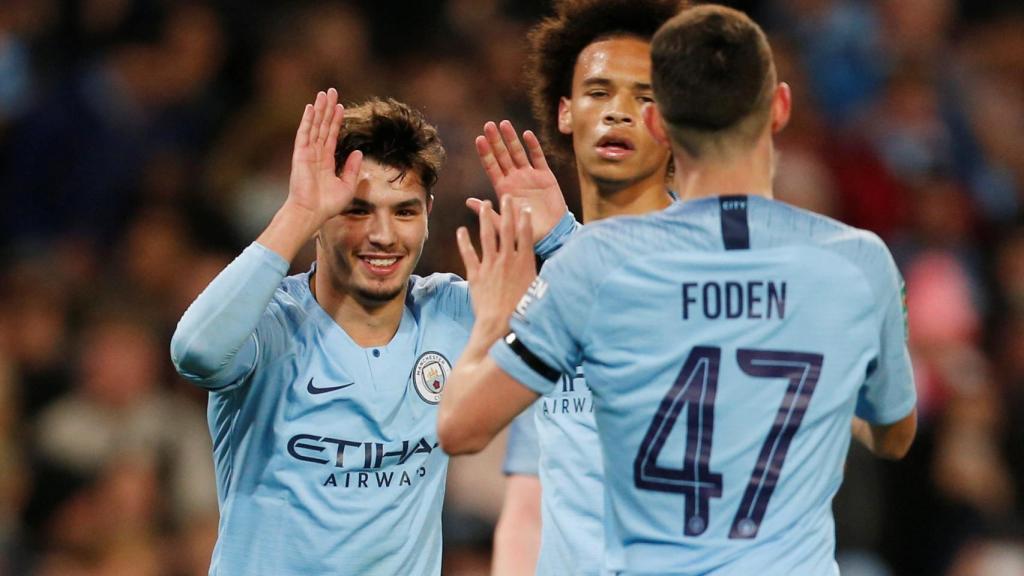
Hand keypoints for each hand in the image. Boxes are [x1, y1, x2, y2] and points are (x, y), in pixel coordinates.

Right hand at [286, 88, 362, 229]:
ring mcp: (307, 153)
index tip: (340, 106)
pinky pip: (304, 133)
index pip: (332, 136)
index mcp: (326, 161)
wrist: (312, 212)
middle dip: (327, 109)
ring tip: (323, 93)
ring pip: (315, 126)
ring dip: (319, 109)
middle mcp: (316, 154)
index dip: (336, 121)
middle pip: (323, 126)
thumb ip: (353, 168)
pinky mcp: (300, 154)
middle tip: (331, 91)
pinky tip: (311, 107)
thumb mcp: (347, 186)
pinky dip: (308, 120)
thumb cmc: (327, 205)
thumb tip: (358, 152)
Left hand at [457, 196, 536, 330]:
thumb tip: (553, 270)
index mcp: (524, 262)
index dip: (525, 219)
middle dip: (507, 211)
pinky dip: (464, 242)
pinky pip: (468, 254)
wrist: (500, 324)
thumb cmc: (522, 311)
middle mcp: (507, 259)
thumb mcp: (537, 290)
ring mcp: (490, 265)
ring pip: (487, 236)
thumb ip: (540, 275)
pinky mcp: (476, 274)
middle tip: (505, 197)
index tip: (524, 208)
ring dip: (486, 219)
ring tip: (484, 205)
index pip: (525, 234)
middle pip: (507, 229)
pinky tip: (461, 231)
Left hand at [468, 120, 566, 243]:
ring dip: (511, 139)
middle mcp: (515, 179)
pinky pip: (538, 158)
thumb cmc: (526, 232)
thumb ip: (488, 212)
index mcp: (503, 189)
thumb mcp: (504, 224)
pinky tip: (527, 134)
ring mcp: (530, 176)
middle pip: (503, 156)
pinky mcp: (545, 176)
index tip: (479, 139)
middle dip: (496, 141)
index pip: (491, 167)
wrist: (552, 234)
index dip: (486, 153)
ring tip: (504, 124)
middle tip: (488, 125)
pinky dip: (533, 146)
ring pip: (518, 153)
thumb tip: (468, 201)